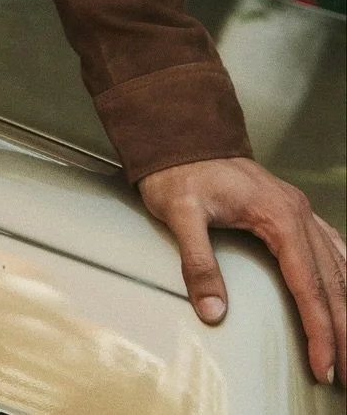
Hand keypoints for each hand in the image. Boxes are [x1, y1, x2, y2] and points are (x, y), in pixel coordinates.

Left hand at [139, 156, 344, 386]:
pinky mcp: (290, 210)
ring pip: (338, 266)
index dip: (319, 331)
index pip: (309, 286)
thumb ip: (197, 261)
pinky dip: (343, 275)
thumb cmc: (178, 170)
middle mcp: (297, 212)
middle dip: (343, 331)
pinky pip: (330, 246)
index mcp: (279, 216)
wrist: (177, 134)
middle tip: (346, 373)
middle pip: (333, 282)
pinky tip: (346, 291)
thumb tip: (212, 311)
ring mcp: (297, 209)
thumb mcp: (179, 213)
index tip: (323, 367)